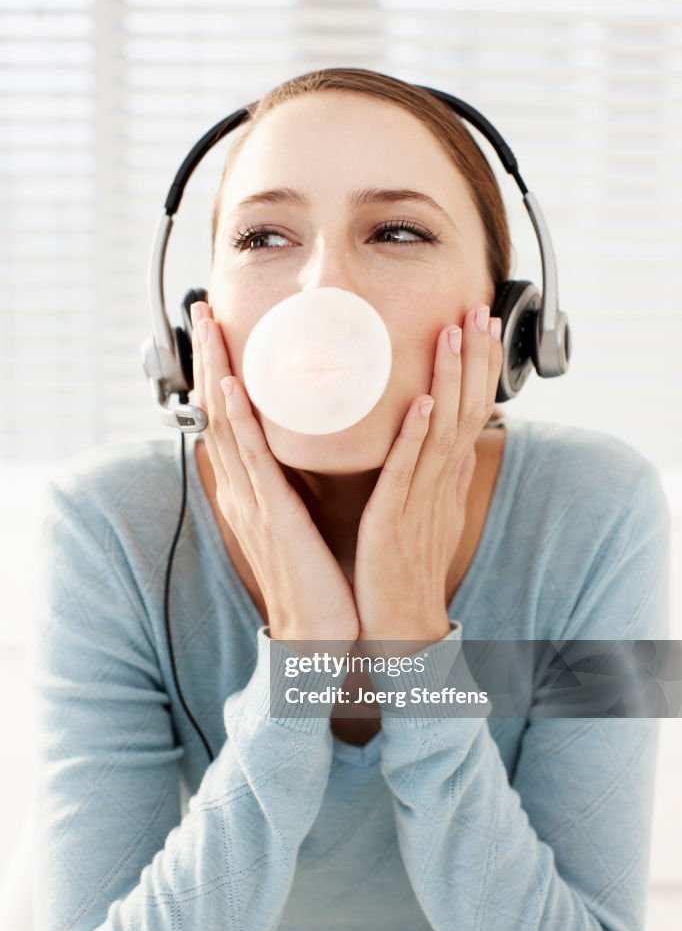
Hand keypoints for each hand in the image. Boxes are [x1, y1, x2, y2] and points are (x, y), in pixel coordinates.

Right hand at [190, 301, 359, 644]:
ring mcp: (253, 502)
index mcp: (252, 489)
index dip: (220, 370)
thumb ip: (288, 485)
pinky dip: (241, 421)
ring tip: (210, 326)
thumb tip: (290, 454)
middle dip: (209, 357)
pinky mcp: (272, 517)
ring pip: (228, 425)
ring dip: (217, 371)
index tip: (218, 329)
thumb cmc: (312, 580)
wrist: (315, 633)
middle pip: (218, 410)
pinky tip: (234, 386)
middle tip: (203, 309)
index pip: (230, 418)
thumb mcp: (296, 522)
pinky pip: (255, 461)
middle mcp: (243, 490)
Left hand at [352, 305, 502, 646]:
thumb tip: (448, 435)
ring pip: (442, 431)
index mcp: (446, 477)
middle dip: (473, 358)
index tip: (482, 323)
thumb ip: (437, 470)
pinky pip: (407, 473)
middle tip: (477, 310)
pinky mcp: (394, 520)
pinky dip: (416, 436)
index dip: (479, 366)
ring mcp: (420, 500)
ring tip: (452, 334)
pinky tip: (422, 402)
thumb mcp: (428, 510)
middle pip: (465, 410)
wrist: (399, 621)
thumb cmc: (407, 565)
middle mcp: (441, 483)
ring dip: (450, 380)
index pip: (471, 411)